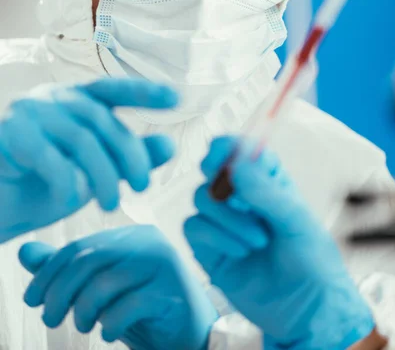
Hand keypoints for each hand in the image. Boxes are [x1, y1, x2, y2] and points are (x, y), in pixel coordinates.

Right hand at [0, 78, 177, 241]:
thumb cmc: (44, 183)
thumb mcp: (95, 169)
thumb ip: (129, 155)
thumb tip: (170, 145)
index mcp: (74, 100)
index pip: (113, 90)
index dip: (144, 92)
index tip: (175, 98)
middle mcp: (53, 98)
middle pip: (102, 120)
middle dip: (130, 154)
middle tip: (144, 186)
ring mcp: (29, 112)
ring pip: (81, 139)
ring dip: (104, 175)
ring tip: (112, 204)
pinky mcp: (10, 134)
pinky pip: (50, 158)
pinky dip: (68, 181)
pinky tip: (73, 198)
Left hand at [19, 225, 216, 349]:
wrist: (193, 333)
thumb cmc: (144, 309)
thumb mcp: (103, 290)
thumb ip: (68, 270)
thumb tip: (26, 253)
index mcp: (133, 236)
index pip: (81, 245)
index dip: (49, 271)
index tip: (32, 298)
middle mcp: (149, 243)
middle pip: (89, 259)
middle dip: (59, 292)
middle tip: (50, 318)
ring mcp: (163, 266)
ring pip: (105, 282)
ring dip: (83, 310)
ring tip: (84, 326)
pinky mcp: (172, 293)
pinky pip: (128, 306)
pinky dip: (110, 323)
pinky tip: (108, 333)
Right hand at [184, 136, 374, 349]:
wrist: (307, 311)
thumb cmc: (313, 262)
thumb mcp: (297, 220)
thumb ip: (266, 191)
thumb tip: (237, 164)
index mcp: (268, 182)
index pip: (241, 150)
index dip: (228, 146)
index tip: (221, 152)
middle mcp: (242, 198)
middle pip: (213, 170)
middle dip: (220, 181)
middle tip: (233, 192)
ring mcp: (223, 222)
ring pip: (201, 197)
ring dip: (227, 218)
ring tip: (257, 240)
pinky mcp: (209, 247)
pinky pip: (193, 227)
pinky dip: (216, 237)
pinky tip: (240, 252)